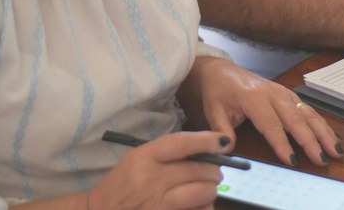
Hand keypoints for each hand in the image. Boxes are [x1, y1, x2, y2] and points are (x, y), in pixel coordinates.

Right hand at [86, 131, 226, 209]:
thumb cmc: (121, 184)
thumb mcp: (137, 159)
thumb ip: (167, 153)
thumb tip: (205, 150)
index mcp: (143, 158)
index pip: (182, 144)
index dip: (206, 140)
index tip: (222, 141)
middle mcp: (151, 180)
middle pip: (198, 170)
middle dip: (214, 170)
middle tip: (214, 172)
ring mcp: (158, 204)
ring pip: (203, 193)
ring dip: (210, 190)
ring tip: (206, 189)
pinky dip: (203, 207)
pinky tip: (197, 204)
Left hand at [181, 56, 342, 166]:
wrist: (222, 70)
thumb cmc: (219, 91)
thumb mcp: (213, 109)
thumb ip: (222, 130)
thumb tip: (227, 150)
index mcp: (253, 97)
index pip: (271, 124)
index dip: (282, 143)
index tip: (292, 160)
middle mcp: (273, 94)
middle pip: (296, 119)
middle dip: (311, 141)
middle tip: (323, 159)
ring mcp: (284, 93)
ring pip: (308, 114)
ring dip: (324, 133)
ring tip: (336, 150)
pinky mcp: (290, 96)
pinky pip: (309, 110)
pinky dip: (323, 125)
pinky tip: (333, 137)